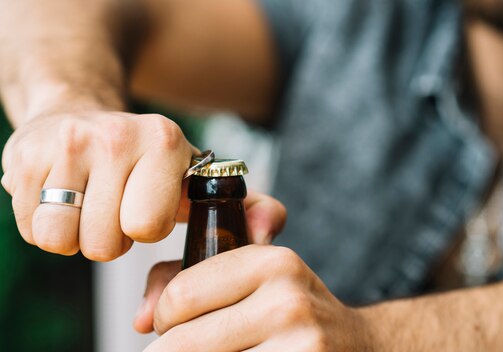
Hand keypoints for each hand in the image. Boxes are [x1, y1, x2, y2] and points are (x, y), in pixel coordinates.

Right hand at [1, 110, 195, 260]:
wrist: (75, 110)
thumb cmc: (135, 155)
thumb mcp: (179, 167)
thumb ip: (206, 195)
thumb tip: (234, 218)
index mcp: (163, 141)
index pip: (148, 227)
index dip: (146, 230)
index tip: (144, 209)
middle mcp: (116, 137)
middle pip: (103, 244)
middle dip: (108, 240)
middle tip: (112, 210)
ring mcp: (67, 144)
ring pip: (59, 239)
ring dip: (72, 237)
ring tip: (85, 207)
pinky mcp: (25, 157)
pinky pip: (29, 228)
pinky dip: (41, 225)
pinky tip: (58, 198)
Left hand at [135, 246, 376, 350]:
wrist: (359, 347)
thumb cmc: (293, 314)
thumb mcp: (252, 279)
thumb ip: (184, 279)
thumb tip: (139, 320)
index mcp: (272, 262)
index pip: (180, 296)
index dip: (165, 318)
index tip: (177, 325)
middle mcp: (287, 302)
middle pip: (182, 343)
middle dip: (174, 349)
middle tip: (198, 345)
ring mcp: (299, 347)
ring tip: (226, 349)